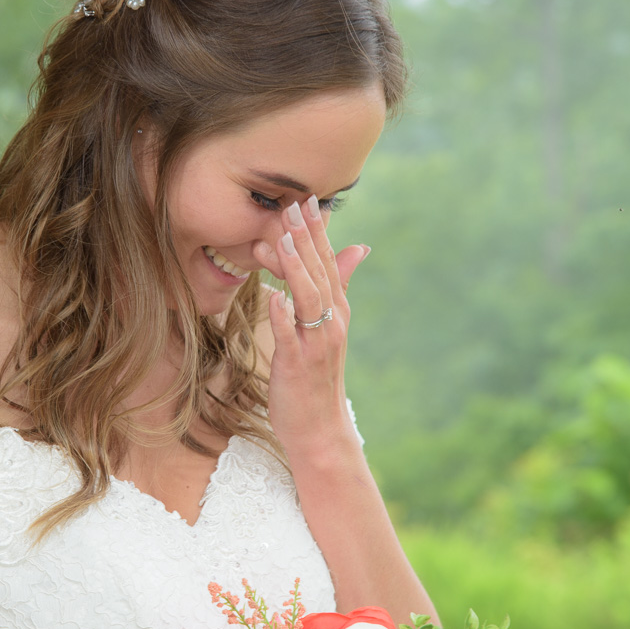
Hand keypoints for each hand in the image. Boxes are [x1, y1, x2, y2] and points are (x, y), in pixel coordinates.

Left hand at [252, 196, 368, 455]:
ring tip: (282, 239)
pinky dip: (281, 316)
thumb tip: (357, 247)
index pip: (328, 263)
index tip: (307, 200)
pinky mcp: (297, 365)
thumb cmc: (316, 376)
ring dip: (296, 268)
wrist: (318, 428)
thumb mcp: (327, 327)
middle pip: (319, 273)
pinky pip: (288, 336)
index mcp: (336, 311)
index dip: (317, 232)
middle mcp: (331, 323)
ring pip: (307, 299)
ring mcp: (315, 344)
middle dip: (306, 239)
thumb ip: (336, 286)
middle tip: (293, 205)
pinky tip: (272, 295)